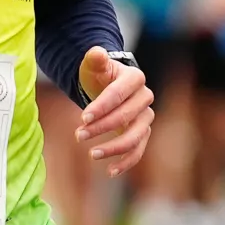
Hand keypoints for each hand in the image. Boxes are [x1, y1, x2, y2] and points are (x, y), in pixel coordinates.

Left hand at [74, 47, 157, 177]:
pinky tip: (110, 171)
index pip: (118, 95)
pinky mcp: (142, 133)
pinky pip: (139, 150)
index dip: (101, 107)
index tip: (82, 118)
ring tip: (92, 154)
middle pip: (126, 116)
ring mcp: (146, 117)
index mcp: (135, 78)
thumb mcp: (94, 65)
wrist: (109, 86)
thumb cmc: (100, 76)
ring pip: (135, 136)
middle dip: (101, 128)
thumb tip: (96, 52)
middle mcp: (145, 98)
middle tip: (78, 135)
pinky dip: (126, 162)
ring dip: (114, 148)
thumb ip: (95, 59)